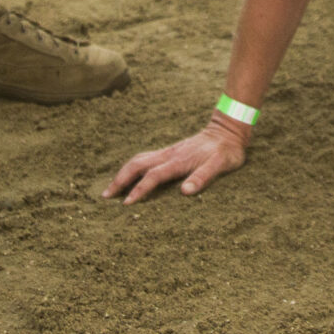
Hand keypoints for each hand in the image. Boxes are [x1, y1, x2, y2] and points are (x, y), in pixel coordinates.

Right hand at [105, 118, 248, 201]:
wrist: (228, 130)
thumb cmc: (226, 151)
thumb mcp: (221, 165)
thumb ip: (203, 177)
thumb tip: (185, 192)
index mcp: (179, 161)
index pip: (153, 176)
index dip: (139, 190)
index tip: (125, 203)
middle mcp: (169, 155)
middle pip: (137, 164)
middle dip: (120, 180)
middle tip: (106, 196)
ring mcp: (168, 152)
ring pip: (138, 159)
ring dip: (123, 173)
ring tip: (112, 187)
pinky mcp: (170, 152)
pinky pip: (145, 158)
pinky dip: (132, 167)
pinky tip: (130, 175)